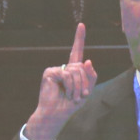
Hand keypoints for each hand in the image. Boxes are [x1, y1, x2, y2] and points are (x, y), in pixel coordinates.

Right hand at [23, 23, 98, 139]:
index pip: (77, 51)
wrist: (56, 115)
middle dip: (84, 83)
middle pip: (81, 66)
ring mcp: (56, 69)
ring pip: (75, 71)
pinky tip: (65, 93)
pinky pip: (66, 75)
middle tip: (80, 96)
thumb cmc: (70, 105)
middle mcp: (64, 67)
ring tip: (72, 97)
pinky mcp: (49, 73)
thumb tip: (88, 60)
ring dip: (77, 87)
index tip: (81, 25)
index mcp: (72, 70)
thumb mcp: (86, 91)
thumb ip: (90, 76)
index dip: (79, 38)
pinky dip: (69, 86)